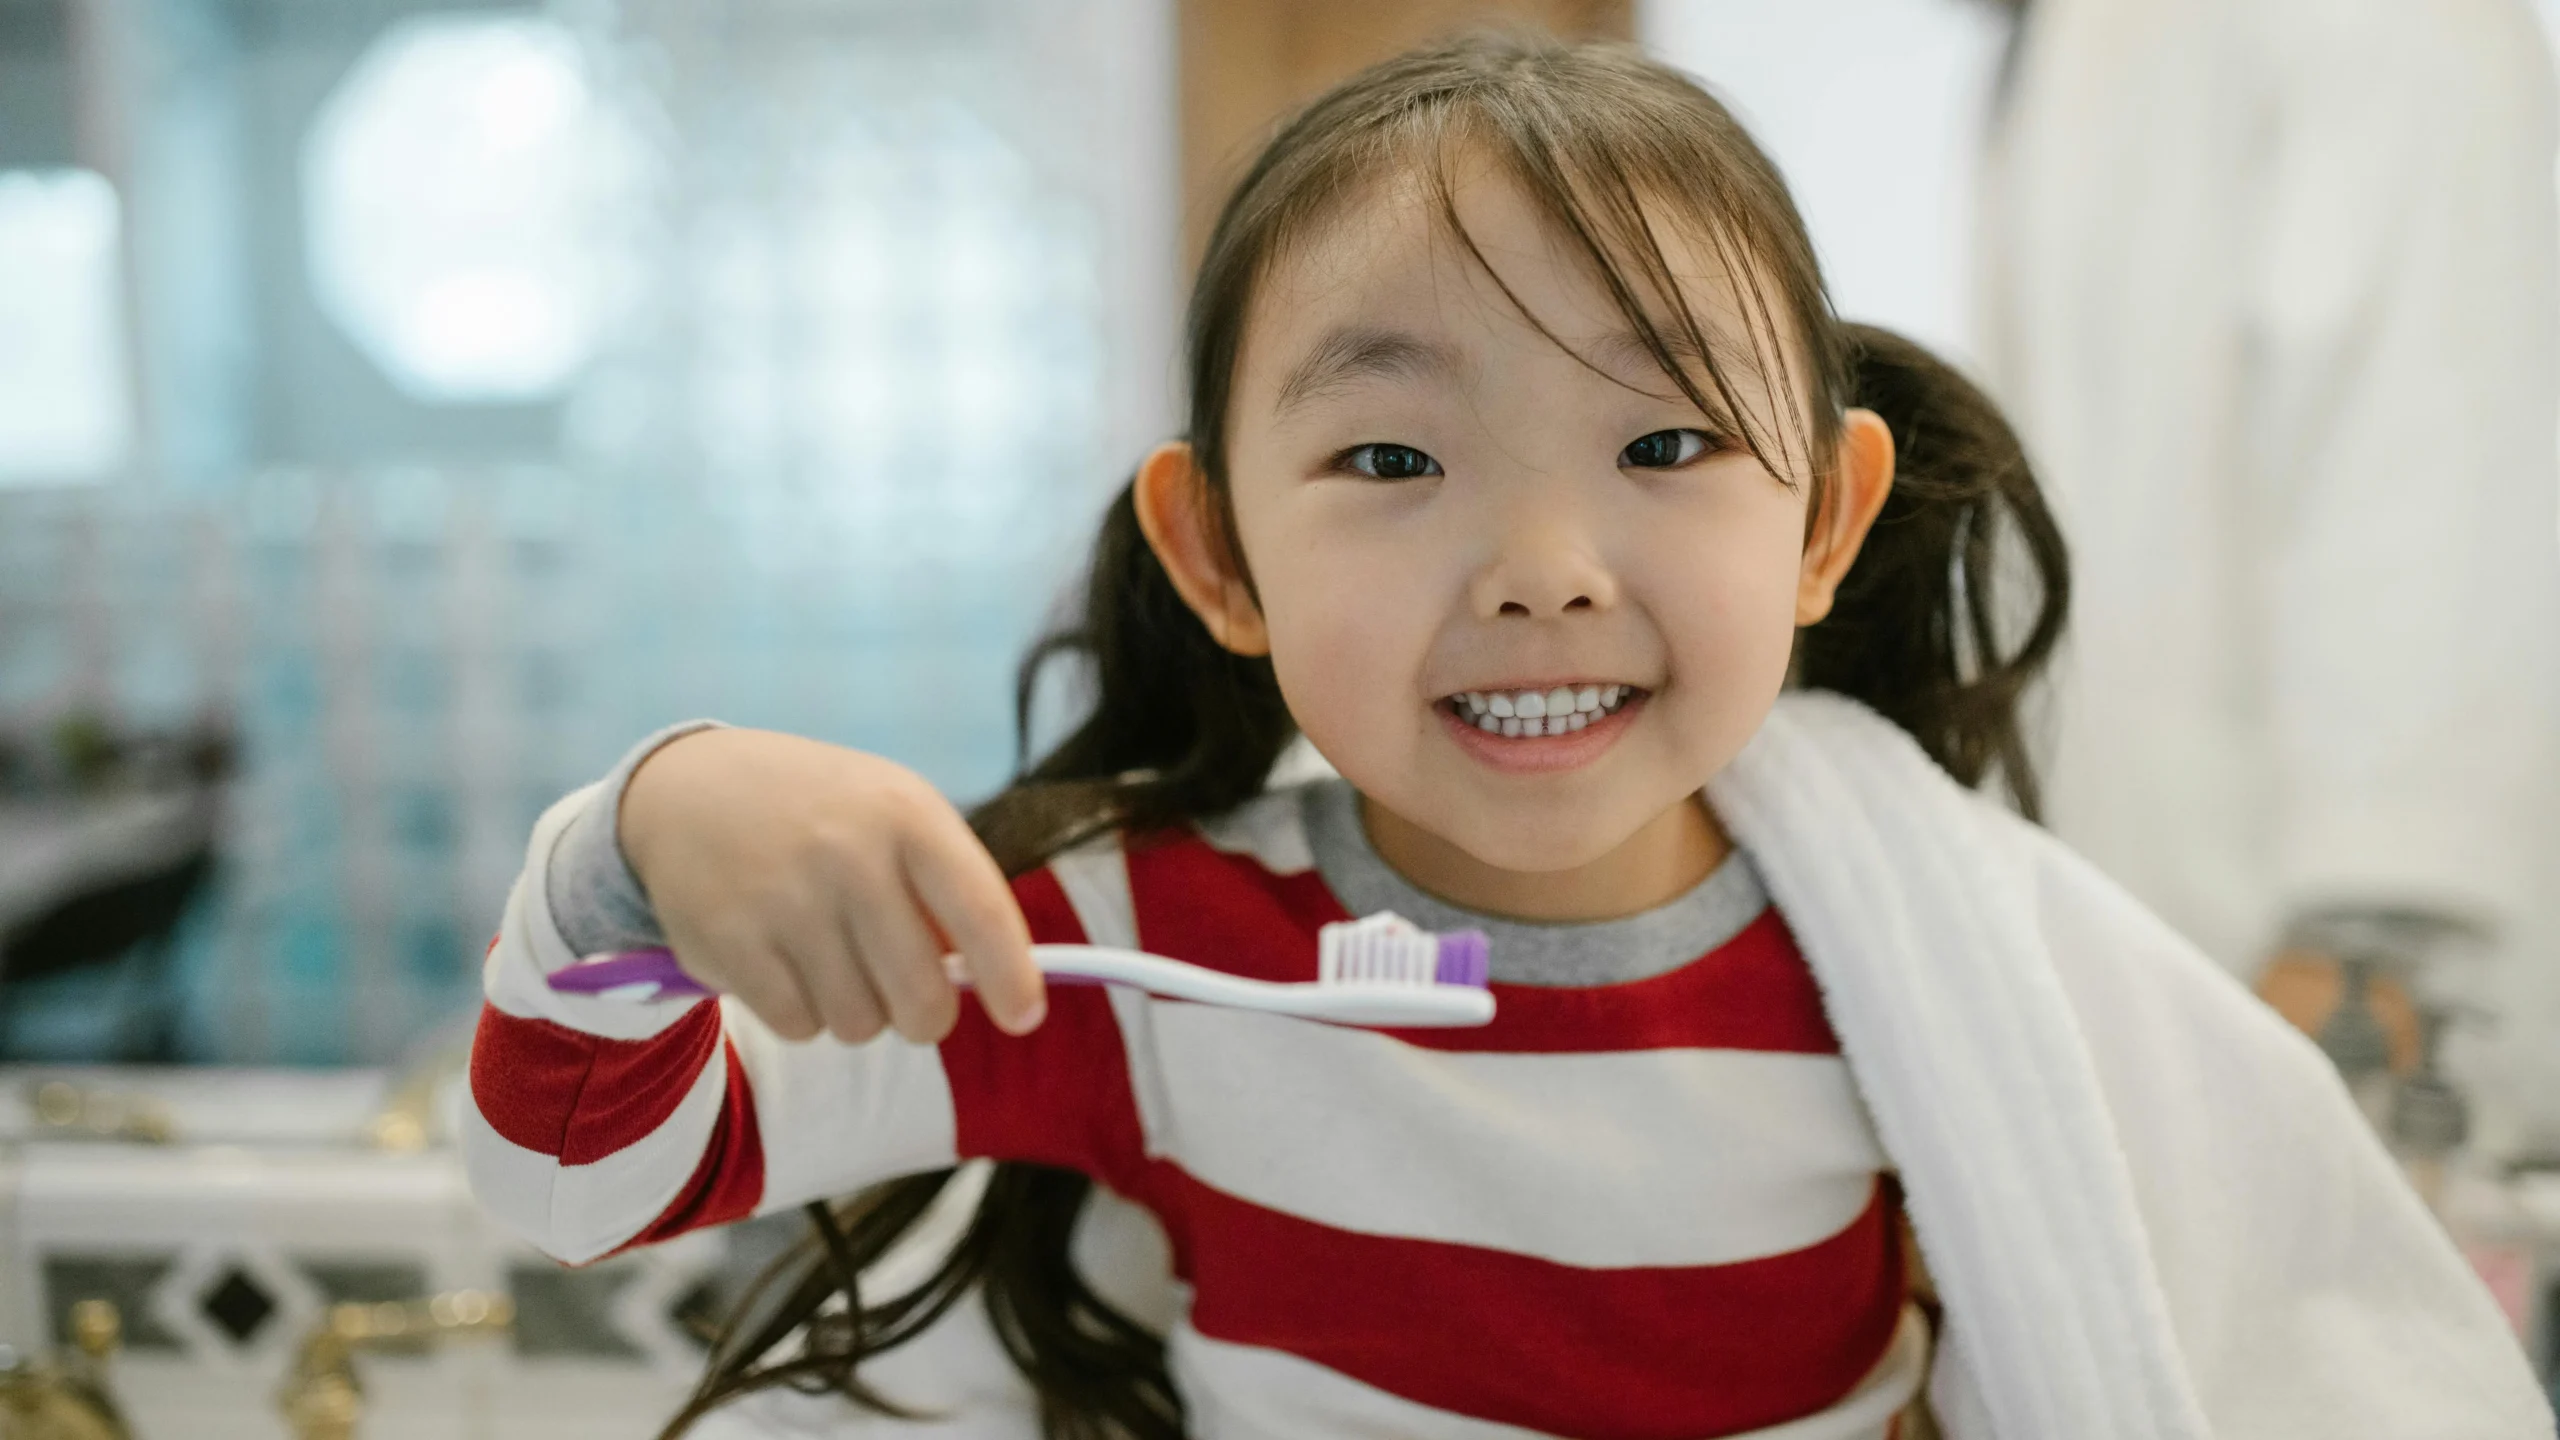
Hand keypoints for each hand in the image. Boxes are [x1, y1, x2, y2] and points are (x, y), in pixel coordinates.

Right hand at [616, 728, 1043, 1043]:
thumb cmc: (820, 812)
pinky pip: (799, 1026)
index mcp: (907, 816)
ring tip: (830, 956)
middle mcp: (849, 856)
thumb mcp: (892, 813)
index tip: (1025, 1018)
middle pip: (921, 999)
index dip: (1011, 976)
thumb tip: (990, 985)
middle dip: (924, 1016)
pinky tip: (782, 960)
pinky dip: (801, 1012)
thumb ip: (945, 889)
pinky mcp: (729, 943)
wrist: (688, 789)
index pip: (981, 911)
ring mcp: (785, 901)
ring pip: (859, 1024)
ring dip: (855, 1010)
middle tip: (909, 998)